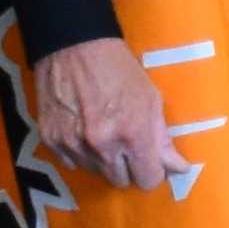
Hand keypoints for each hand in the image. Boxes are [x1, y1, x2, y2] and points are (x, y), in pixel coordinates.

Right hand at [34, 36, 175, 191]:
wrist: (73, 46)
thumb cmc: (119, 70)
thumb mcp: (151, 100)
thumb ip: (163, 139)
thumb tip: (178, 168)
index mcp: (132, 134)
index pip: (147, 179)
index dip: (152, 172)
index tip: (151, 162)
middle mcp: (102, 146)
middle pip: (121, 181)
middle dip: (129, 168)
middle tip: (128, 146)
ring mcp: (73, 145)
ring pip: (96, 173)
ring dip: (104, 161)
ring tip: (106, 134)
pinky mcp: (51, 140)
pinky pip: (72, 163)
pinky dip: (81, 154)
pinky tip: (84, 132)